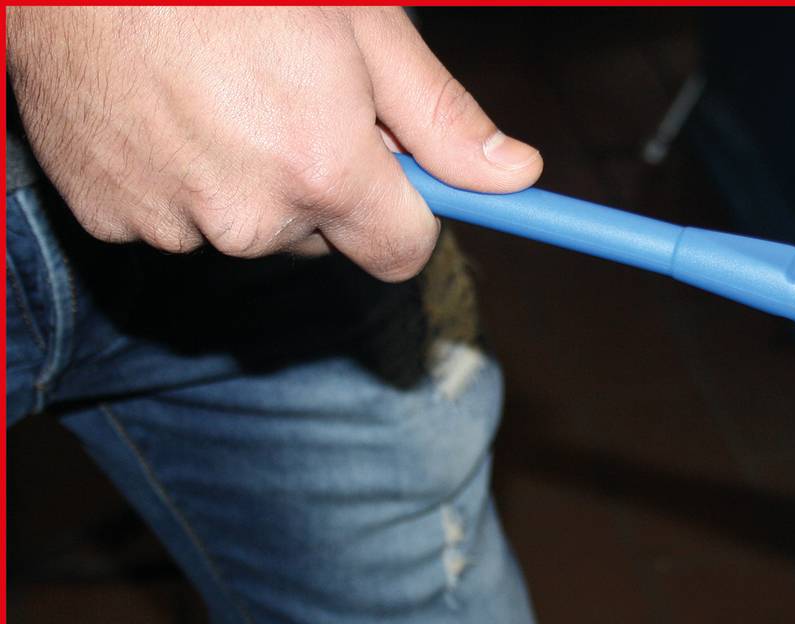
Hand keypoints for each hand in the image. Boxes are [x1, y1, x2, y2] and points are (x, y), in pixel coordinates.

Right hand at [5, 6, 541, 280]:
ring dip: (247, 180)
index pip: (403, 252)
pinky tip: (159, 108)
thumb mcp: (362, 27)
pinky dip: (177, 178)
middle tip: (288, 93)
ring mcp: (170, 221)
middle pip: (327, 237)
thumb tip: (514, 175)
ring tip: (214, 88)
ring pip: (249, 228)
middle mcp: (249, 217)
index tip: (396, 171)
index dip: (406, 209)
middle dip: (325, 183)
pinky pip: (174, 218)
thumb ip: (441, 117)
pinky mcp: (106, 214)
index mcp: (323, 170)